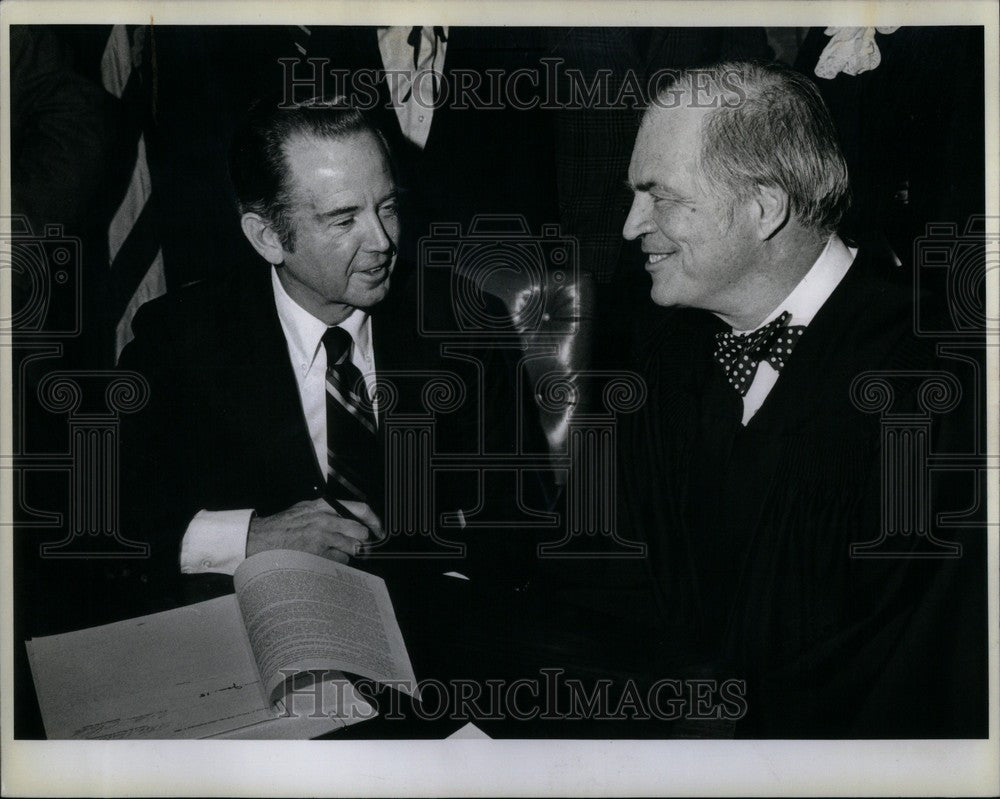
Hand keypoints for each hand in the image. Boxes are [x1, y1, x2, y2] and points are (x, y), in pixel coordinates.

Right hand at [246, 498, 383, 563]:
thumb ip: (326, 510)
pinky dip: (336, 562)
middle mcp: (325, 520)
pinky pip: (339, 561)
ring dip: (347, 553)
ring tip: (334, 551)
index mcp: (324, 506)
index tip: (379, 529)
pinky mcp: (317, 555)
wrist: (261, 538)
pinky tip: (324, 558)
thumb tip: (349, 517)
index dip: (374, 521)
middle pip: (359, 532)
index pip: (359, 509)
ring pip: (351, 549)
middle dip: (362, 541)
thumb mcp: (305, 508)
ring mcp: (321, 539)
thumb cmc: (282, 525)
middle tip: (358, 545)